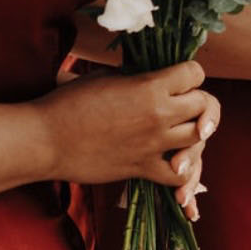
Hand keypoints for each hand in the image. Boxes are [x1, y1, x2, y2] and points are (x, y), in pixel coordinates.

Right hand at [37, 61, 220, 218]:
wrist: (46, 140)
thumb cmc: (70, 101)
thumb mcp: (109, 76)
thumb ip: (140, 76)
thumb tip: (157, 74)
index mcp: (151, 87)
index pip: (195, 73)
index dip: (190, 73)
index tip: (180, 77)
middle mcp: (159, 115)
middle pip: (204, 104)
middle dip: (198, 100)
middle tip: (183, 102)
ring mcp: (153, 145)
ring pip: (199, 138)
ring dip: (196, 132)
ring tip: (184, 129)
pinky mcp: (142, 169)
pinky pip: (179, 175)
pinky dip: (184, 171)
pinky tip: (178, 164)